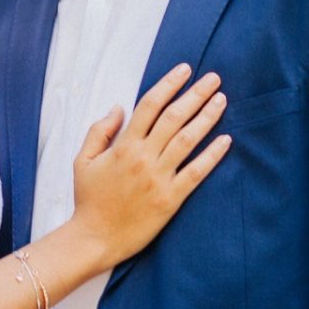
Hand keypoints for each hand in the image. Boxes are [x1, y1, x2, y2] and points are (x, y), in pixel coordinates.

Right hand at [69, 63, 231, 266]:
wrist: (95, 238)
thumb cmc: (88, 199)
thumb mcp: (82, 160)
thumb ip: (99, 131)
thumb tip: (119, 107)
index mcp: (123, 146)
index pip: (149, 105)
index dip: (168, 84)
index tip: (184, 69)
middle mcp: (143, 158)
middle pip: (173, 117)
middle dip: (195, 94)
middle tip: (213, 78)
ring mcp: (158, 178)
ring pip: (187, 140)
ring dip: (207, 117)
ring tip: (221, 99)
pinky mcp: (171, 199)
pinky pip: (196, 172)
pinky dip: (212, 155)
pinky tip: (226, 140)